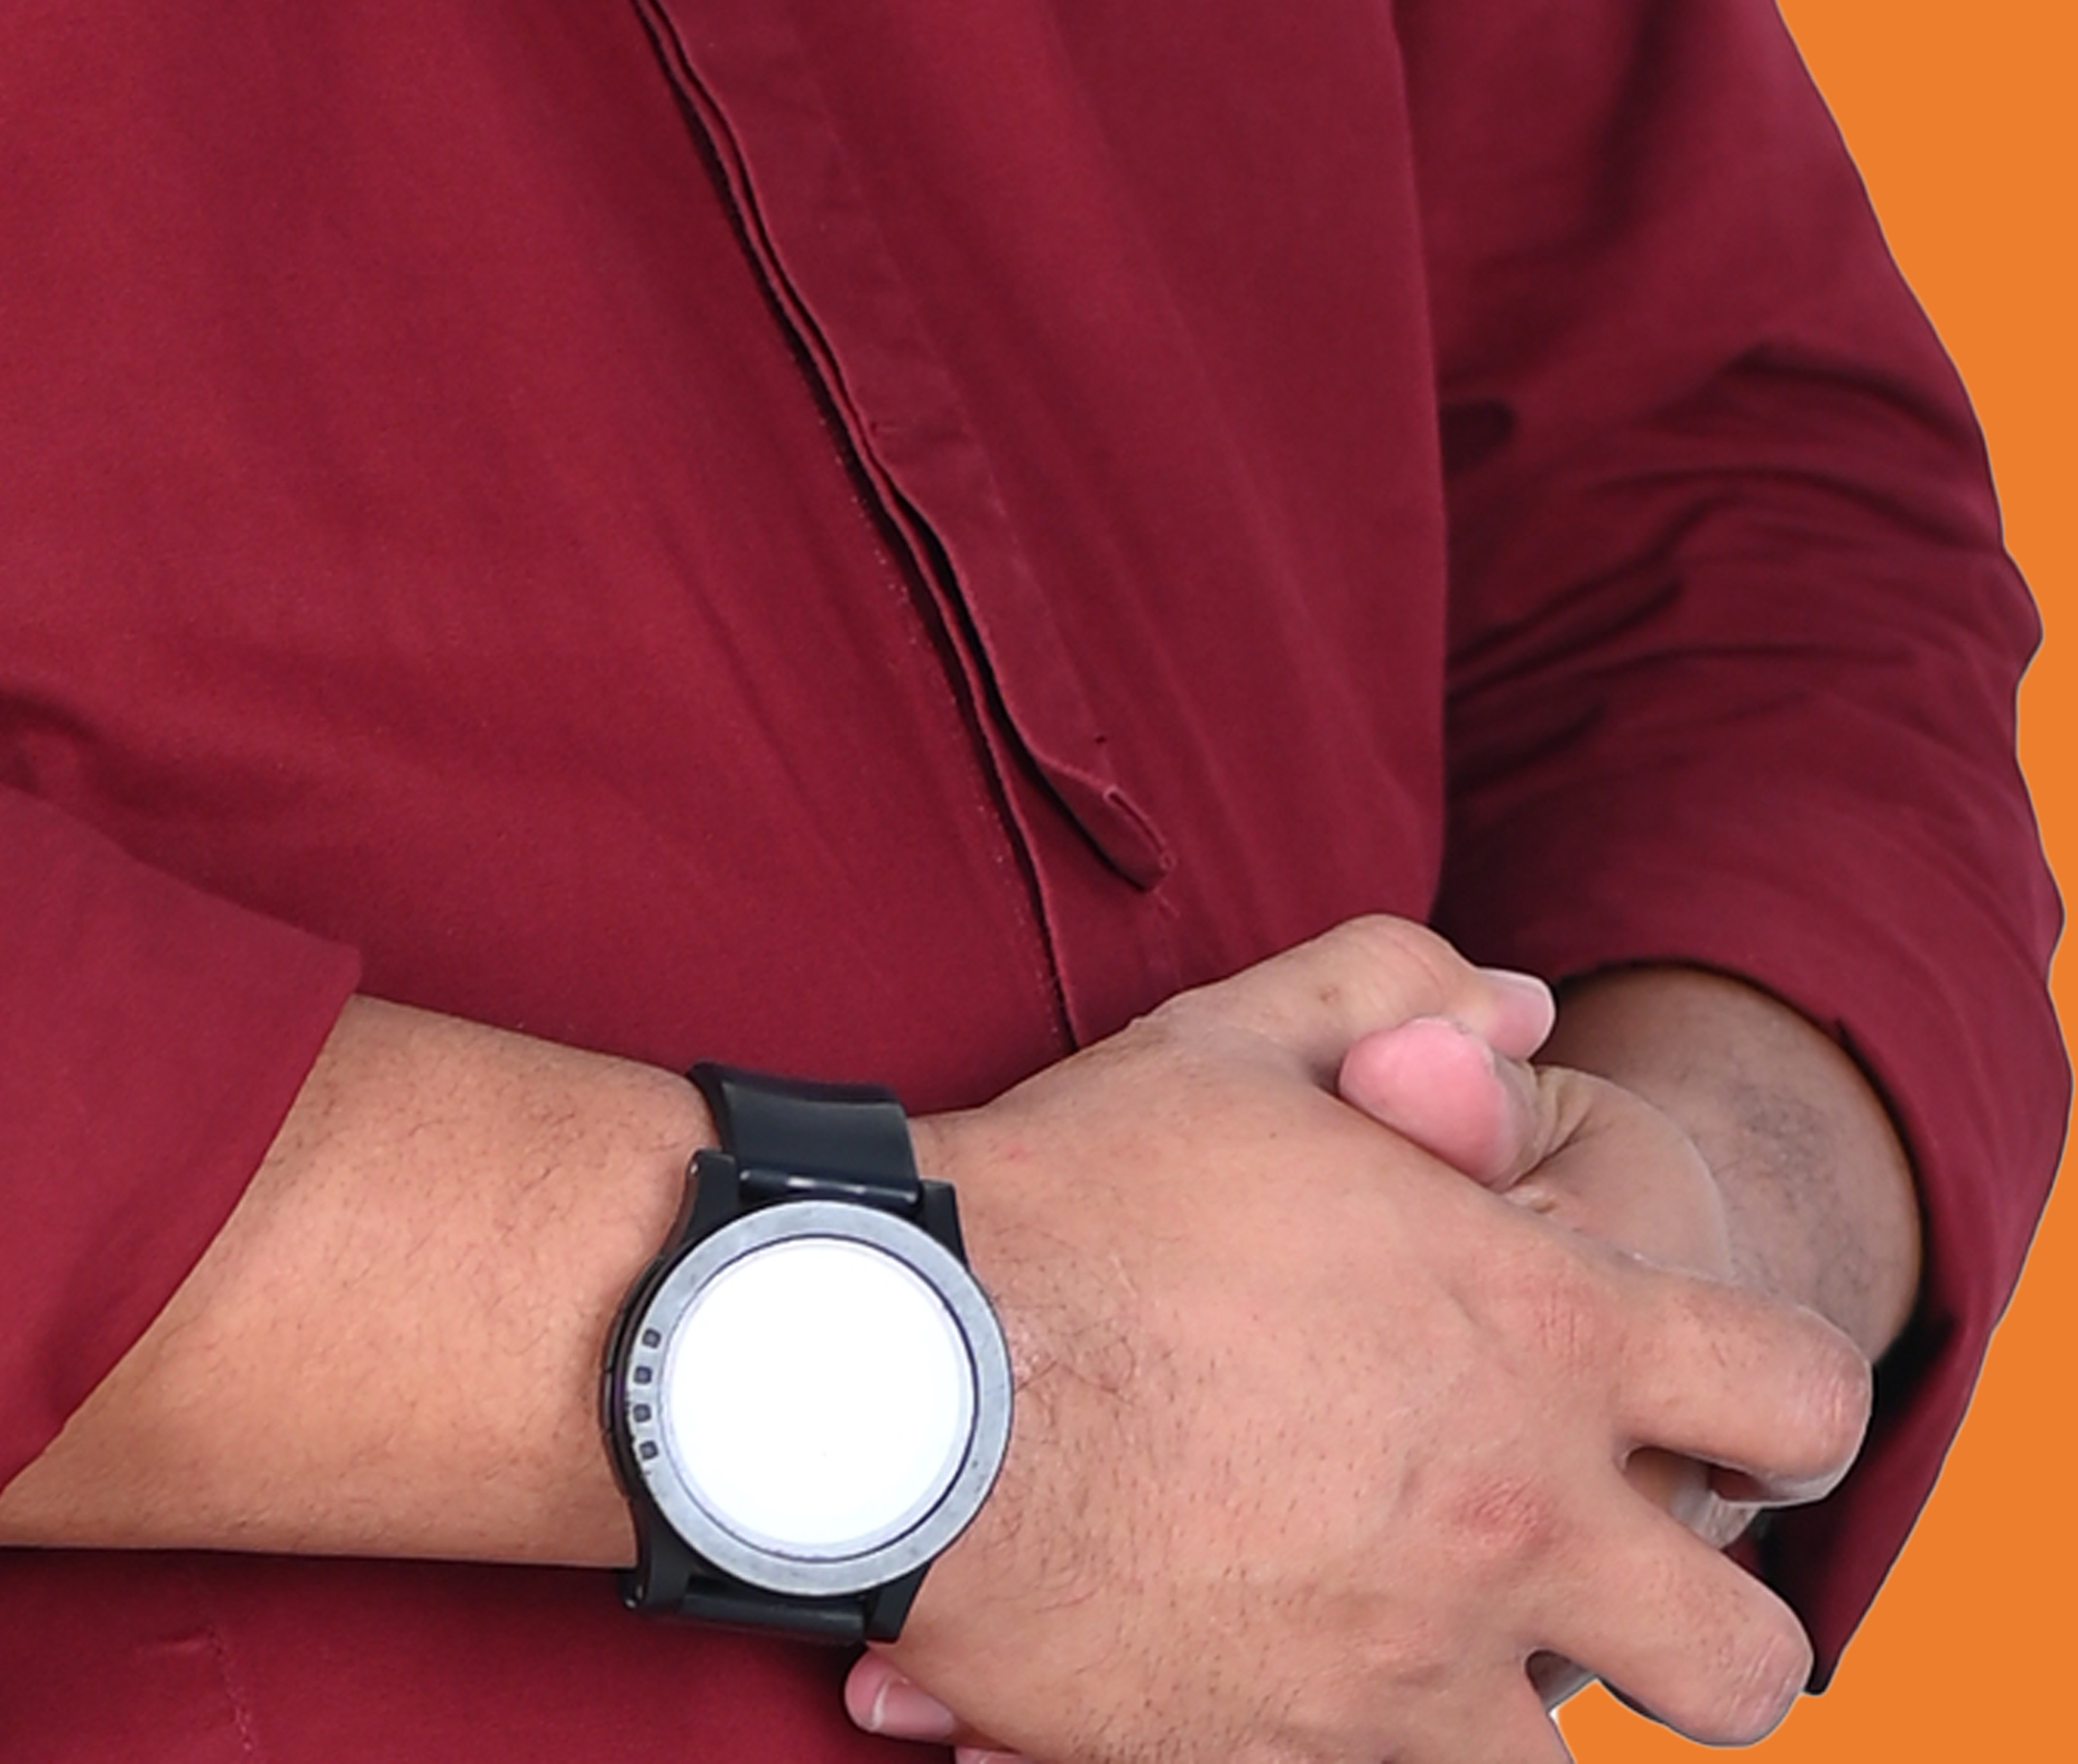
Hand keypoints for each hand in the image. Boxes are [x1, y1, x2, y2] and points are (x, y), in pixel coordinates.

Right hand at [839, 915, 1865, 1763]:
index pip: (1788, 1395)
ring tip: (1416, 1634)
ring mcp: (1411, 1672)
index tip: (1725, 1409)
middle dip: (1707, 1631)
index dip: (1781, 1401)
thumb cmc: (1068, 1194)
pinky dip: (1358, 1745)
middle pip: (1746, 1665)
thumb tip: (1514, 1009)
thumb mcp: (1237, 1041)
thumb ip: (1397, 993)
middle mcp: (1512, 1523)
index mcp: (1535, 1333)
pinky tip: (1283, 1672)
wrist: (893, 1371)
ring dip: (1511, 1705)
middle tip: (1609, 1584)